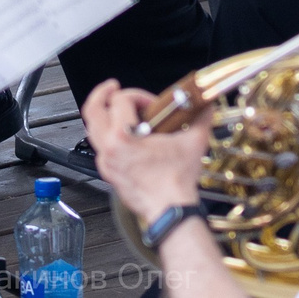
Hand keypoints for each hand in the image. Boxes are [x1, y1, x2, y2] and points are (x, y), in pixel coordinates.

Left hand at [84, 81, 208, 218]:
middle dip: (102, 93)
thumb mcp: (193, 142)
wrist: (170, 210)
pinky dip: (107, 137)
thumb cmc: (176, 181)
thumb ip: (201, 118)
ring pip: (91, 130)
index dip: (138, 94)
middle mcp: (108, 148)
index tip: (152, 103)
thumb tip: (207, 106)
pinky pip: (99, 149)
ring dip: (102, 115)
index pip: (121, 99)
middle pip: (92, 110)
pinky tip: (123, 136)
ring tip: (114, 109)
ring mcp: (106, 162)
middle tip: (112, 87)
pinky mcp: (108, 174)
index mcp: (123, 136)